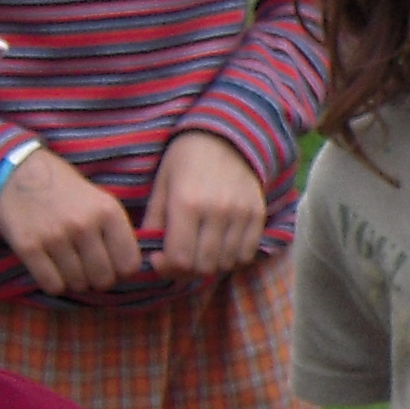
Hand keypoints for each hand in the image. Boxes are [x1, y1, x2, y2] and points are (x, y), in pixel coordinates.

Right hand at [0, 146, 143, 294]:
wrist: (19, 174)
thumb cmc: (66, 191)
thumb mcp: (101, 201)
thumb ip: (116, 232)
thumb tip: (130, 272)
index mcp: (108, 211)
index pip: (130, 264)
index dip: (122, 271)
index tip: (112, 265)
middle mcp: (84, 224)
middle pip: (104, 279)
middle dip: (98, 280)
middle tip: (88, 268)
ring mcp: (55, 236)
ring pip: (78, 284)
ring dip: (75, 281)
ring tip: (68, 265)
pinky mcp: (28, 246)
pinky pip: (52, 285)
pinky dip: (54, 283)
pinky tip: (51, 269)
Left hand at [144, 131, 267, 278]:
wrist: (226, 137)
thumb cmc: (185, 160)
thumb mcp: (161, 185)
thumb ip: (154, 222)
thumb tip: (151, 255)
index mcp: (187, 203)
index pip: (180, 259)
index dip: (166, 269)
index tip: (159, 259)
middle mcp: (217, 211)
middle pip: (203, 267)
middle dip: (186, 271)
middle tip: (178, 259)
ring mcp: (241, 214)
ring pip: (225, 264)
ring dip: (209, 266)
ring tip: (198, 253)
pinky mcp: (258, 215)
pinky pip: (246, 254)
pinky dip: (231, 259)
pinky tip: (219, 248)